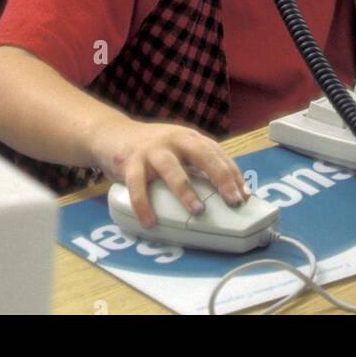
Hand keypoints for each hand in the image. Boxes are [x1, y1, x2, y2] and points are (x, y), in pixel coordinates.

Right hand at [92, 120, 250, 230]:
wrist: (111, 134)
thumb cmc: (151, 149)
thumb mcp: (177, 151)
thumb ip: (195, 166)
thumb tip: (223, 194)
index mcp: (188, 138)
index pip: (217, 153)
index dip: (232, 173)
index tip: (244, 195)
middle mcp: (173, 140)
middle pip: (202, 154)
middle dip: (220, 176)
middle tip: (233, 200)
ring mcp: (151, 150)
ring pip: (171, 168)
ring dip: (186, 190)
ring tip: (198, 211)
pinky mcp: (130, 161)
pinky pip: (137, 185)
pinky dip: (144, 205)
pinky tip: (150, 222)